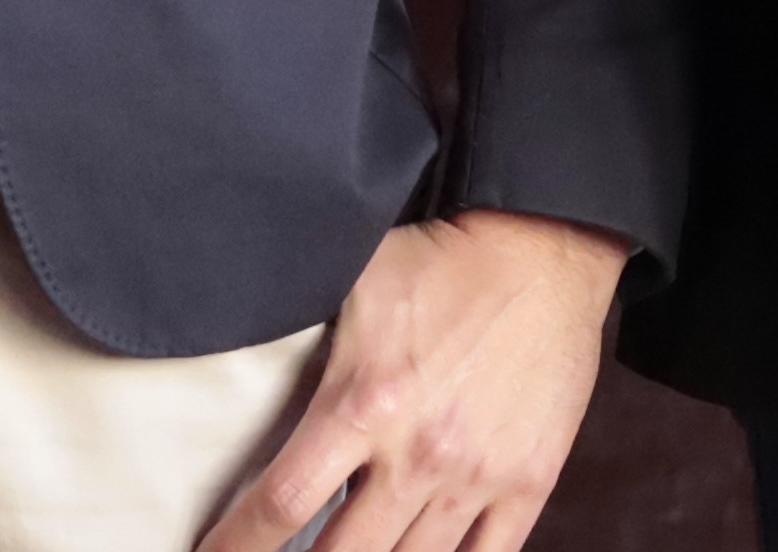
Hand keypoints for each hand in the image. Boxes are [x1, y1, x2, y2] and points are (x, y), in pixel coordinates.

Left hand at [187, 207, 629, 551]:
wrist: (544, 254)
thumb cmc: (443, 262)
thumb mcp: (353, 282)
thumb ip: (298, 336)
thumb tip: (233, 351)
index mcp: (365, 404)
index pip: (282, 504)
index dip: (237, 544)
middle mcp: (420, 454)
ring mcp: (477, 478)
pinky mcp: (528, 485)